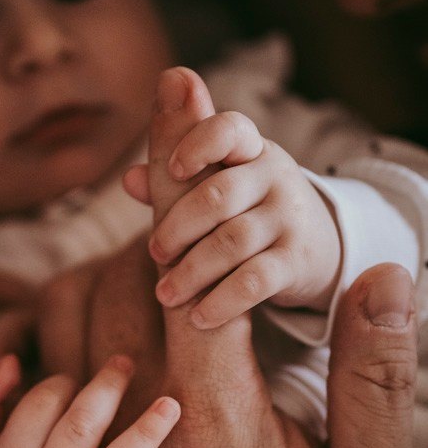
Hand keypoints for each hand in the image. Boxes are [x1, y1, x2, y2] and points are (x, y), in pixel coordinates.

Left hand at [64, 66, 417, 447]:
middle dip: (153, 219)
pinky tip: (87, 311)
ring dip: (106, 265)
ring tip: (146, 239)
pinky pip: (37, 371)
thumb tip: (384, 281)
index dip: (193, 182)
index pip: (196, 273)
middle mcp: (141, 418)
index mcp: (220, 412)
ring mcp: (92, 444)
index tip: (187, 105)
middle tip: (173, 166)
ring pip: (68, 319)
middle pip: (122, 281)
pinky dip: (57, 322)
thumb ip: (377, 383)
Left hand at [124, 67, 341, 327]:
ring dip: (191, 272)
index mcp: (251, 151)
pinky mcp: (297, 261)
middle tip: (155, 254)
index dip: (198, 145)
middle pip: (219, 196)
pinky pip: (254, 281)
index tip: (172, 168)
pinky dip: (221, 301)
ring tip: (165, 294)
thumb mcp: (221, 184)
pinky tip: (198, 317)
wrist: (317, 246)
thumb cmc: (250, 208)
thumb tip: (130, 179)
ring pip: (232, 242)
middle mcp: (275, 177)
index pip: (229, 131)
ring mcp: (289, 218)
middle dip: (178, 228)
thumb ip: (175, 183)